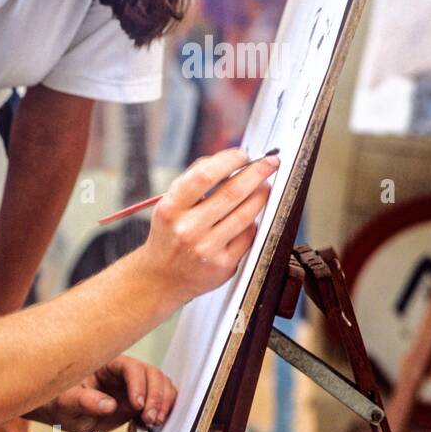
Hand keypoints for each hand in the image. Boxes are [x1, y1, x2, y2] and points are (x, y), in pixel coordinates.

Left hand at [38, 356, 177, 431]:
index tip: (137, 405)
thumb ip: (83, 401)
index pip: (130, 367)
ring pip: (161, 384)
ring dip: (164, 402)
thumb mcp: (64, 403)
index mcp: (104, 366)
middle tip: (150, 418)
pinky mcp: (138, 401)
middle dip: (156, 395)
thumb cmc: (60, 403)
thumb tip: (108, 404)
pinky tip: (157, 422)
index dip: (138, 384)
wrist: (62, 414)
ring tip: (154, 421)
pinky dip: (165, 409)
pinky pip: (160, 399)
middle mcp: (122, 373)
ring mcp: (132, 386)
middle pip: (152, 374)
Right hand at [138, 148, 279, 305]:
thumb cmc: (169, 235)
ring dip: (261, 195)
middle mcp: (187, 229)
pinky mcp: (222, 265)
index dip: (228, 160)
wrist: (160, 277)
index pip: (204, 176)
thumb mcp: (168, 206)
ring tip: (264, 186)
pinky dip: (252, 222)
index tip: (242, 154)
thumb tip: (226, 159)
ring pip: (245, 214)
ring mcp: (206, 248)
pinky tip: (250, 216)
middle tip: (270, 163)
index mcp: (170, 209)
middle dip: (257, 173)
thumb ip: (192, 182)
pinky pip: (248, 236)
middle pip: (231, 193)